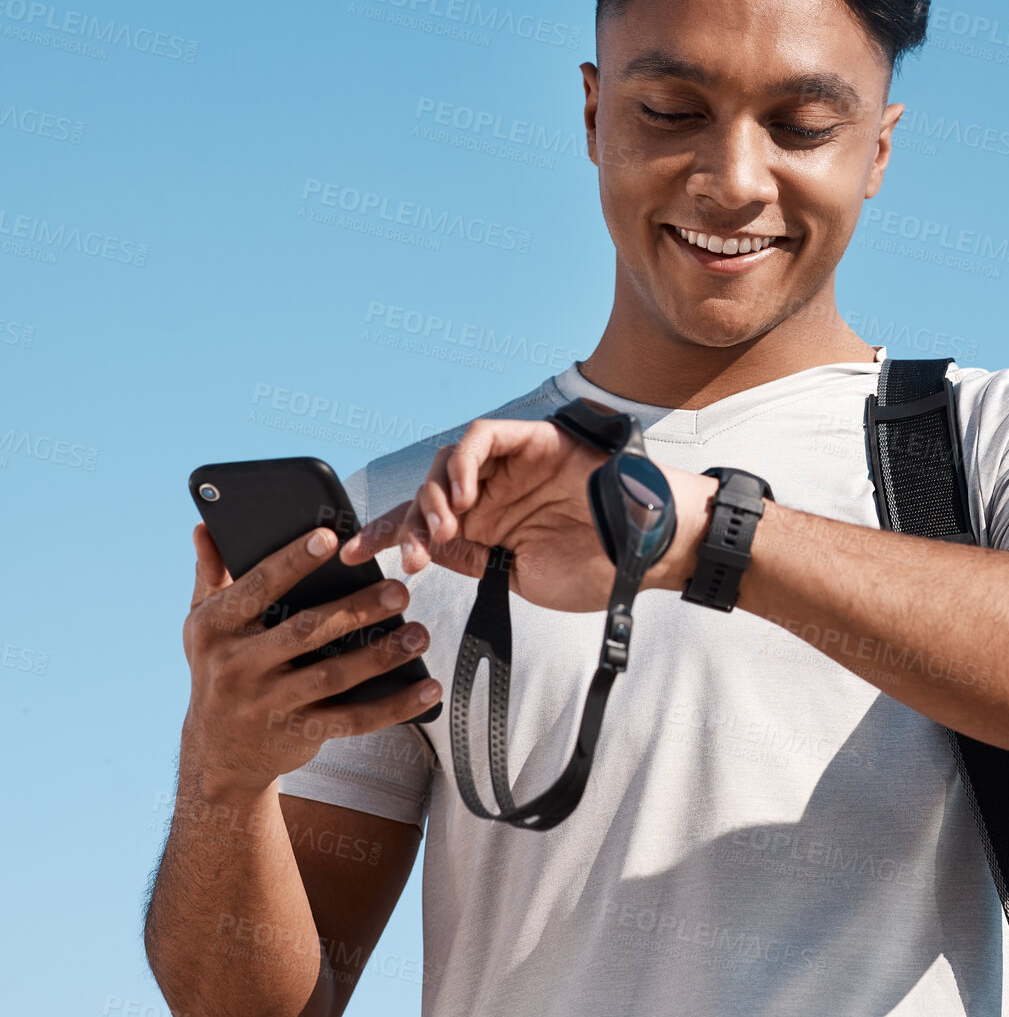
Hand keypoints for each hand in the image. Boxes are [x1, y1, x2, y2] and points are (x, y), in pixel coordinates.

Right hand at [181, 522, 441, 799]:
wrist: (218, 756)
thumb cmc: (219, 668)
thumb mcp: (204, 624)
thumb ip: (212, 573)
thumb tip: (207, 525)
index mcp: (214, 627)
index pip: (259, 586)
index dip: (294, 560)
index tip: (332, 538)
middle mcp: (237, 666)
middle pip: (305, 632)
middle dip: (356, 610)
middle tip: (400, 590)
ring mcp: (268, 704)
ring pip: (333, 676)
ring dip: (382, 655)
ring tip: (419, 634)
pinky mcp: (299, 733)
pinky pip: (353, 720)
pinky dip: (394, 705)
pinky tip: (427, 689)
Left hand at [338, 418, 716, 612]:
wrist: (648, 548)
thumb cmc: (599, 568)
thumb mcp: (521, 578)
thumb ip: (475, 560)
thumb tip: (431, 551)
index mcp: (490, 530)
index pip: (424, 529)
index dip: (385, 537)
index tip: (353, 558)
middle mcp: (495, 494)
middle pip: (426, 496)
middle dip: (406, 526)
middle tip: (411, 556)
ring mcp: (511, 466)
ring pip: (446, 464)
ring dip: (432, 498)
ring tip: (444, 531)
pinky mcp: (529, 440)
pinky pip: (479, 438)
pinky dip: (461, 464)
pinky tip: (462, 497)